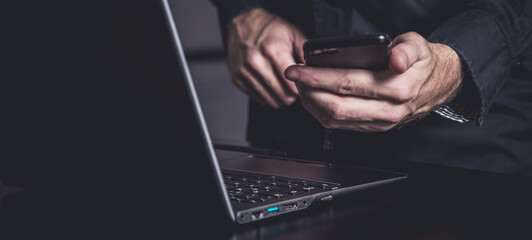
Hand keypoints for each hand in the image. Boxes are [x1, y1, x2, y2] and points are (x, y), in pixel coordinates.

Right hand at [227, 8, 306, 107]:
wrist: (243, 23)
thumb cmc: (270, 28)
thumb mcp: (293, 33)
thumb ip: (307, 51)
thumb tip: (317, 68)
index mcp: (272, 50)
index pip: (291, 85)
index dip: (300, 88)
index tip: (302, 84)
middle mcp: (256, 62)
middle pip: (281, 96)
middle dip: (291, 95)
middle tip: (293, 87)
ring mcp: (244, 72)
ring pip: (269, 100)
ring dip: (279, 97)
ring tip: (283, 87)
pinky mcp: (237, 78)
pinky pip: (257, 98)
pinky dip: (266, 96)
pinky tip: (270, 86)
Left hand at [285, 32, 462, 131]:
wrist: (440, 84)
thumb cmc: (423, 62)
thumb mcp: (418, 45)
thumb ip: (405, 49)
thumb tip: (395, 58)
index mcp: (398, 88)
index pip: (347, 83)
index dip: (317, 77)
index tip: (297, 69)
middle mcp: (388, 110)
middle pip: (336, 106)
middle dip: (308, 92)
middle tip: (294, 78)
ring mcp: (381, 122)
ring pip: (336, 120)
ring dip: (312, 104)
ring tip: (301, 87)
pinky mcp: (375, 128)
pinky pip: (342, 126)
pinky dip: (322, 113)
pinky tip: (314, 99)